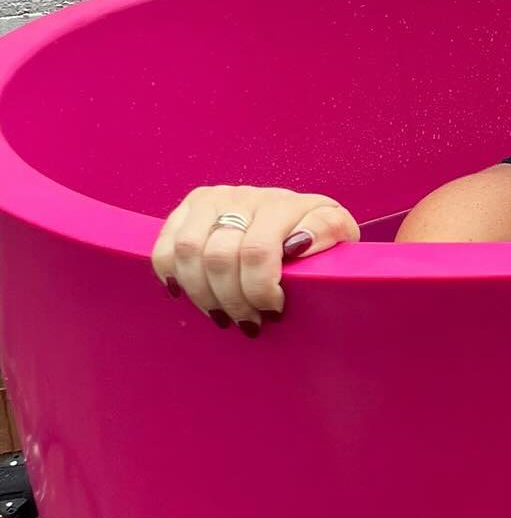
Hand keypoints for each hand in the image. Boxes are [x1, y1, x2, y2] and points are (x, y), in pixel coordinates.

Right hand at [151, 187, 359, 334]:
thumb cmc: (319, 235)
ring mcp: (213, 199)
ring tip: (221, 314)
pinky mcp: (188, 208)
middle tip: (247, 322)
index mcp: (283, 205)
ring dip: (201, 294)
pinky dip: (171, 275)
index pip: (257, 252)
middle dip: (232, 300)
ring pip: (187, 252)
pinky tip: (188, 293)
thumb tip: (298, 243)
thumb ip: (328, 231)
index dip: (260, 291)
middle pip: (219, 257)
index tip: (274, 312)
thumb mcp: (338, 233)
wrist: (298, 216)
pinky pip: (165, 246)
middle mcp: (245, 196)